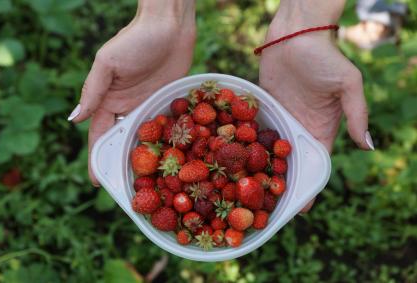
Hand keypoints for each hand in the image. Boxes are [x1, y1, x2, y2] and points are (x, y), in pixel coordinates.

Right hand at [68, 0, 195, 185]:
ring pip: (145, 137)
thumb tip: (74, 119)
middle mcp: (128, 106)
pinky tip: (171, 158)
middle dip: (122, 163)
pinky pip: (166, 126)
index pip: (100, 135)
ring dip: (145, 157)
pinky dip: (167, 141)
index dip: (97, 158)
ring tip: (150, 182)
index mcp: (109, 100)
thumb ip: (92, 90)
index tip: (98, 180)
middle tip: (126, 188)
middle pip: (122, 141)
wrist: (169, 25)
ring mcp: (150, 105)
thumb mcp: (108, 63)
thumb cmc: (135, 39)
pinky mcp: (169, 102)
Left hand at [259, 1, 373, 211]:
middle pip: (289, 161)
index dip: (308, 186)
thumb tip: (369, 146)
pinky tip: (232, 161)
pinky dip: (244, 144)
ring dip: (260, 168)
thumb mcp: (348, 84)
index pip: (314, 164)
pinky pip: (252, 129)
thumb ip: (357, 114)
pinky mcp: (261, 107)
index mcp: (320, 127)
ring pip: (268, 149)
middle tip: (267, 207)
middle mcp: (298, 126)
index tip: (300, 208)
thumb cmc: (324, 56)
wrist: (295, 33)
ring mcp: (278, 118)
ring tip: (246, 191)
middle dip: (280, 183)